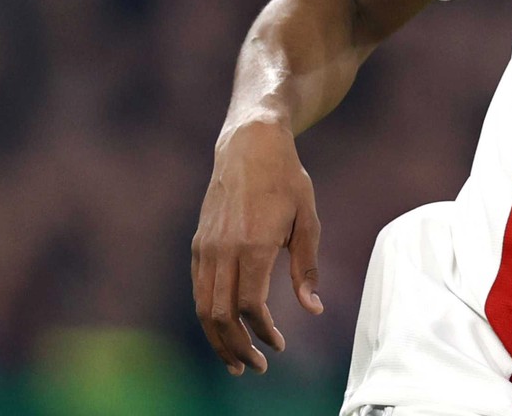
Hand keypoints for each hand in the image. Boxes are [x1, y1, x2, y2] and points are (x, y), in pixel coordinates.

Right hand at [192, 121, 323, 374]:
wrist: (249, 143)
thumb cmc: (285, 178)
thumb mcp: (307, 219)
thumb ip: (307, 266)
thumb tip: (313, 309)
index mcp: (254, 244)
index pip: (251, 305)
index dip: (264, 332)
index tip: (280, 344)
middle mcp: (223, 249)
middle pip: (221, 315)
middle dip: (236, 347)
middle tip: (256, 367)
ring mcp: (206, 247)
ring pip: (203, 306)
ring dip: (218, 338)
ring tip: (236, 360)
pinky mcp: (198, 243)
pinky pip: (199, 289)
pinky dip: (209, 315)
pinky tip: (225, 327)